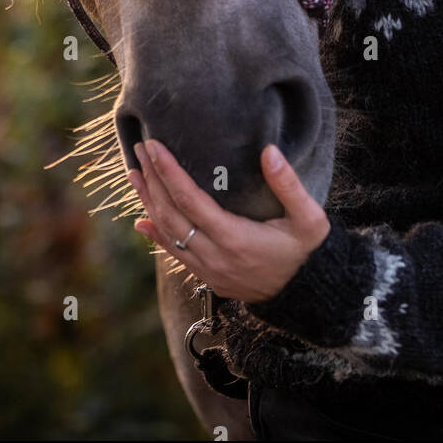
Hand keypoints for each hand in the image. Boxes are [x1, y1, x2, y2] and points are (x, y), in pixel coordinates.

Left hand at [127, 139, 329, 303]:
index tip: (153, 147)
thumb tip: (268, 151)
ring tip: (134, 175)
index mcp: (234, 238)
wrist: (305, 295)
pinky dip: (156, 234)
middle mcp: (213, 255)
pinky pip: (175, 253)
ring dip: (148, 203)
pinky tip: (141, 222)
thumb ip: (288, 184)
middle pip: (170, 214)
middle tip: (139, 151)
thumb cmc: (307, 251)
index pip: (189, 200)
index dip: (168, 172)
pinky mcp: (207, 276)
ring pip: (167, 233)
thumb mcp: (308, 218)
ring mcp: (207, 269)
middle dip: (152, 180)